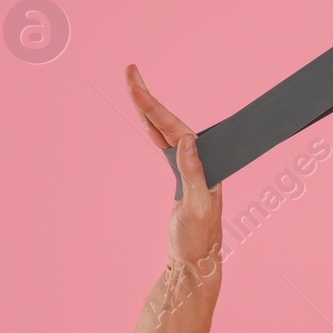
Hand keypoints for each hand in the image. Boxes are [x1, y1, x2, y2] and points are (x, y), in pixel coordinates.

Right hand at [125, 63, 222, 271]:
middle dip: (148, 96)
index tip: (136, 85)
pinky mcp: (180, 175)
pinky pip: (163, 144)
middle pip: (168, 120)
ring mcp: (188, 165)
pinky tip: (146, 117)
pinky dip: (152, 128)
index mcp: (202, 163)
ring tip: (133, 84)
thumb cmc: (198, 240)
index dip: (153, 106)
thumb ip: (194, 176)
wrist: (195, 262)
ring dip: (149, 108)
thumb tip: (189, 141)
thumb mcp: (197, 210)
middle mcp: (198, 159)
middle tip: (130, 70)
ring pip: (163, 129)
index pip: (174, 127)